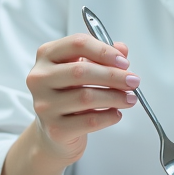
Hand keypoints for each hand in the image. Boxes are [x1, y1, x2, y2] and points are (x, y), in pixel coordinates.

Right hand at [23, 33, 138, 164]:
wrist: (54, 131)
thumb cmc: (69, 94)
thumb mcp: (84, 68)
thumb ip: (102, 56)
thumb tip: (122, 50)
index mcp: (46, 55)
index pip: (77, 44)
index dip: (105, 51)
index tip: (124, 62)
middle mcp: (40, 78)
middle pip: (81, 71)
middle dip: (114, 76)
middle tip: (133, 81)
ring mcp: (44, 105)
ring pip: (86, 97)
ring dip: (115, 97)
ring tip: (130, 98)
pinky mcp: (55, 129)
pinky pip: (89, 121)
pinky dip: (109, 116)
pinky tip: (116, 113)